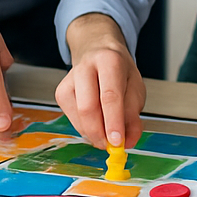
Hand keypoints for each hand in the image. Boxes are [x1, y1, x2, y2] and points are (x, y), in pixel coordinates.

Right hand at [56, 13, 145, 148]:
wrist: (96, 50)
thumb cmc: (118, 69)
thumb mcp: (135, 87)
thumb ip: (133, 116)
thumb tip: (127, 142)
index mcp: (108, 61)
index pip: (110, 96)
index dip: (113, 122)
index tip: (118, 142)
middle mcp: (85, 67)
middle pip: (88, 107)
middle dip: (100, 133)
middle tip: (112, 145)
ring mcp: (69, 80)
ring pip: (79, 117)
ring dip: (95, 133)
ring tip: (108, 130)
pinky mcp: (61, 92)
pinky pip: (73, 119)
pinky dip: (86, 128)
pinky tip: (96, 121)